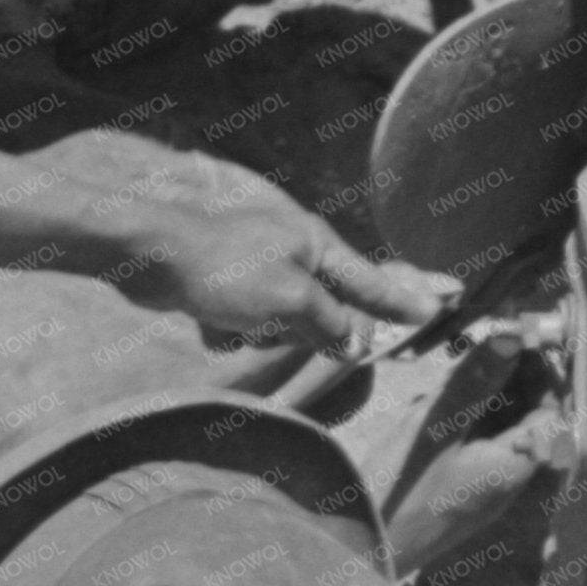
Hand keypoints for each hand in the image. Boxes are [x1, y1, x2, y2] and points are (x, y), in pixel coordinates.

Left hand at [84, 155, 451, 356]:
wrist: (148, 257)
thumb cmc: (224, 270)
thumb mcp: (291, 301)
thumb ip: (330, 323)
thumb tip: (352, 342)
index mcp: (315, 243)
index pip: (371, 280)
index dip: (402, 300)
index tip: (437, 309)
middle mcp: (291, 250)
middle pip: (322, 308)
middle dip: (298, 326)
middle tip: (269, 321)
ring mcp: (256, 266)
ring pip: (280, 322)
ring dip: (257, 331)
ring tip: (229, 317)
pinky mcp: (224, 285)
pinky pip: (242, 324)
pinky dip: (226, 328)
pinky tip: (205, 321)